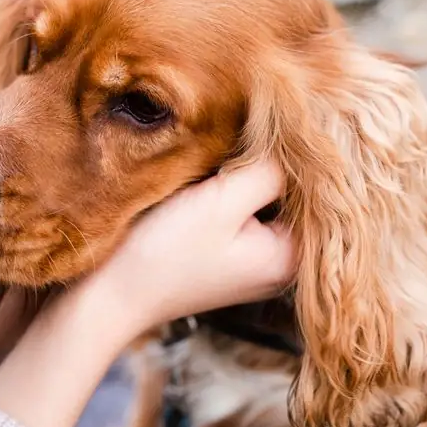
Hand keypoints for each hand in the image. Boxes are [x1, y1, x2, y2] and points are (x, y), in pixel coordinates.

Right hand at [85, 157, 294, 335]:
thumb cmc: (165, 252)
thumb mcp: (222, 201)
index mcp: (292, 257)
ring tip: (217, 161)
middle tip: (237, 140)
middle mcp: (281, 264)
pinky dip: (229, 194)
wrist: (111, 295)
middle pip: (291, 196)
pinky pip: (242, 213)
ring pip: (264, 201)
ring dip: (245, 178)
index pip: (315, 190)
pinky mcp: (228, 257)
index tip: (267, 131)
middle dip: (268, 166)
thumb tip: (297, 143)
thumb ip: (269, 171)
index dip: (292, 156)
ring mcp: (253, 262)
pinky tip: (205, 183)